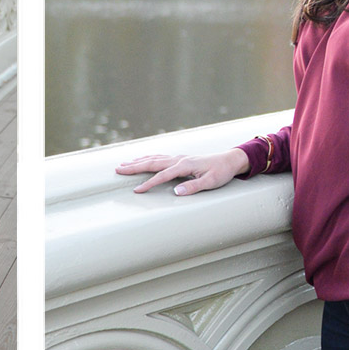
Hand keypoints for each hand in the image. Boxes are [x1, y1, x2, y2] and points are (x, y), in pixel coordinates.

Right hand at [114, 150, 248, 194]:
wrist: (229, 160)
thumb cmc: (221, 172)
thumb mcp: (211, 182)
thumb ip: (193, 187)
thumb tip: (176, 192)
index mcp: (184, 165)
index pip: (162, 175)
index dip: (149, 183)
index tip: (136, 190)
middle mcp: (179, 159)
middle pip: (152, 162)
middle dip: (134, 167)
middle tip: (118, 169)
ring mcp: (178, 157)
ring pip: (153, 158)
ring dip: (138, 161)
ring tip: (123, 164)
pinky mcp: (179, 158)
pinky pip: (159, 157)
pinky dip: (147, 158)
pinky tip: (141, 160)